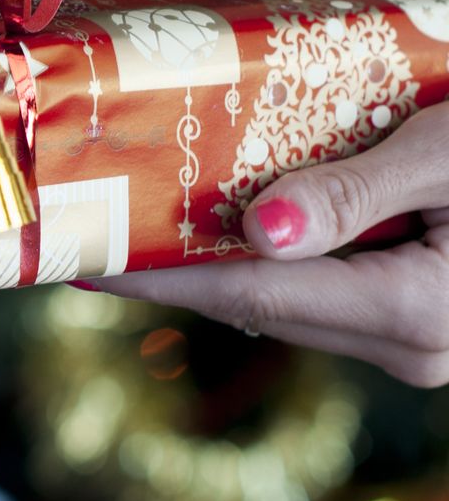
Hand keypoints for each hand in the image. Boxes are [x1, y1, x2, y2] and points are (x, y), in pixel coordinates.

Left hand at [93, 103, 448, 386]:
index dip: (159, 277)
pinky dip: (263, 254)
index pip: (250, 293)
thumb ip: (358, 194)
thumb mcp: (447, 157)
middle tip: (96, 225)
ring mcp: (407, 338)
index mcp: (413, 310)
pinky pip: (313, 289)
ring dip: (212, 259)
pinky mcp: (405, 320)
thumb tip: (260, 232)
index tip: (87, 260)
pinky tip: (222, 217)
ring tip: (136, 220)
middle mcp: (405, 343)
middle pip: (255, 301)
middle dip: (170, 267)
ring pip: (279, 298)